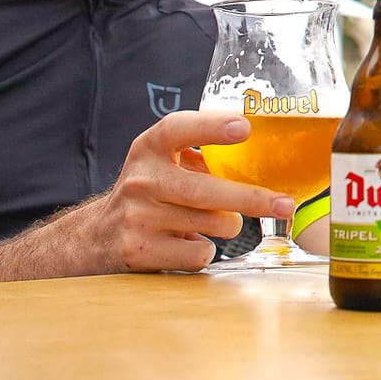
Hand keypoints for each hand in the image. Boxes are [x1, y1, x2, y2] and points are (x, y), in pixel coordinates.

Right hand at [79, 112, 294, 273]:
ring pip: (212, 224)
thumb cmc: (148, 193)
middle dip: (253, 199)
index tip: (245, 127)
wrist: (95, 238)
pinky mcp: (140, 252)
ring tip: (216, 220)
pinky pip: (199, 252)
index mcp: (149, 149)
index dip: (211, 127)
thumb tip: (266, 152)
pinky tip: (188, 242)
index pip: (177, 129)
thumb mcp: (163, 163)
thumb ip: (201, 156)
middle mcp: (141, 180)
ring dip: (228, 225)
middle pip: (206, 191)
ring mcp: (138, 218)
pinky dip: (206, 249)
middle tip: (285, 204)